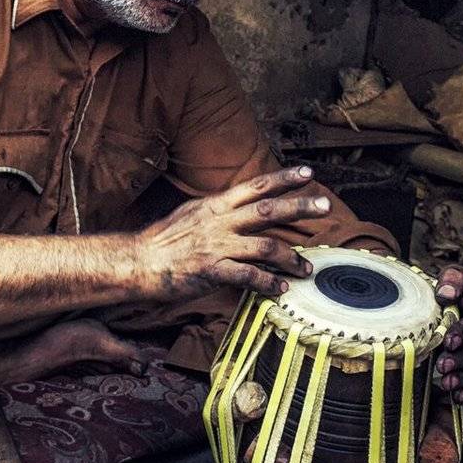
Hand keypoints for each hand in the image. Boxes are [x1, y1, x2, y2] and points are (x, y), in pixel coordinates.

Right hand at [136, 166, 324, 300]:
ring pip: (265, 246)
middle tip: (324, 206)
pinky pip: (248, 276)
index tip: (308, 172)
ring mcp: (216, 245)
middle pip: (268, 209)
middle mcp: (220, 221)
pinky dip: (268, 283)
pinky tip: (279, 289)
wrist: (138, 261)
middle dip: (299, 206)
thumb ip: (219, 210)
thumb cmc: (164, 240)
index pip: (256, 186)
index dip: (283, 178)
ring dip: (291, 258)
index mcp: (216, 205)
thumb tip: (241, 205)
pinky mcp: (211, 270)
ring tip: (306, 268)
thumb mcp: (192, 213)